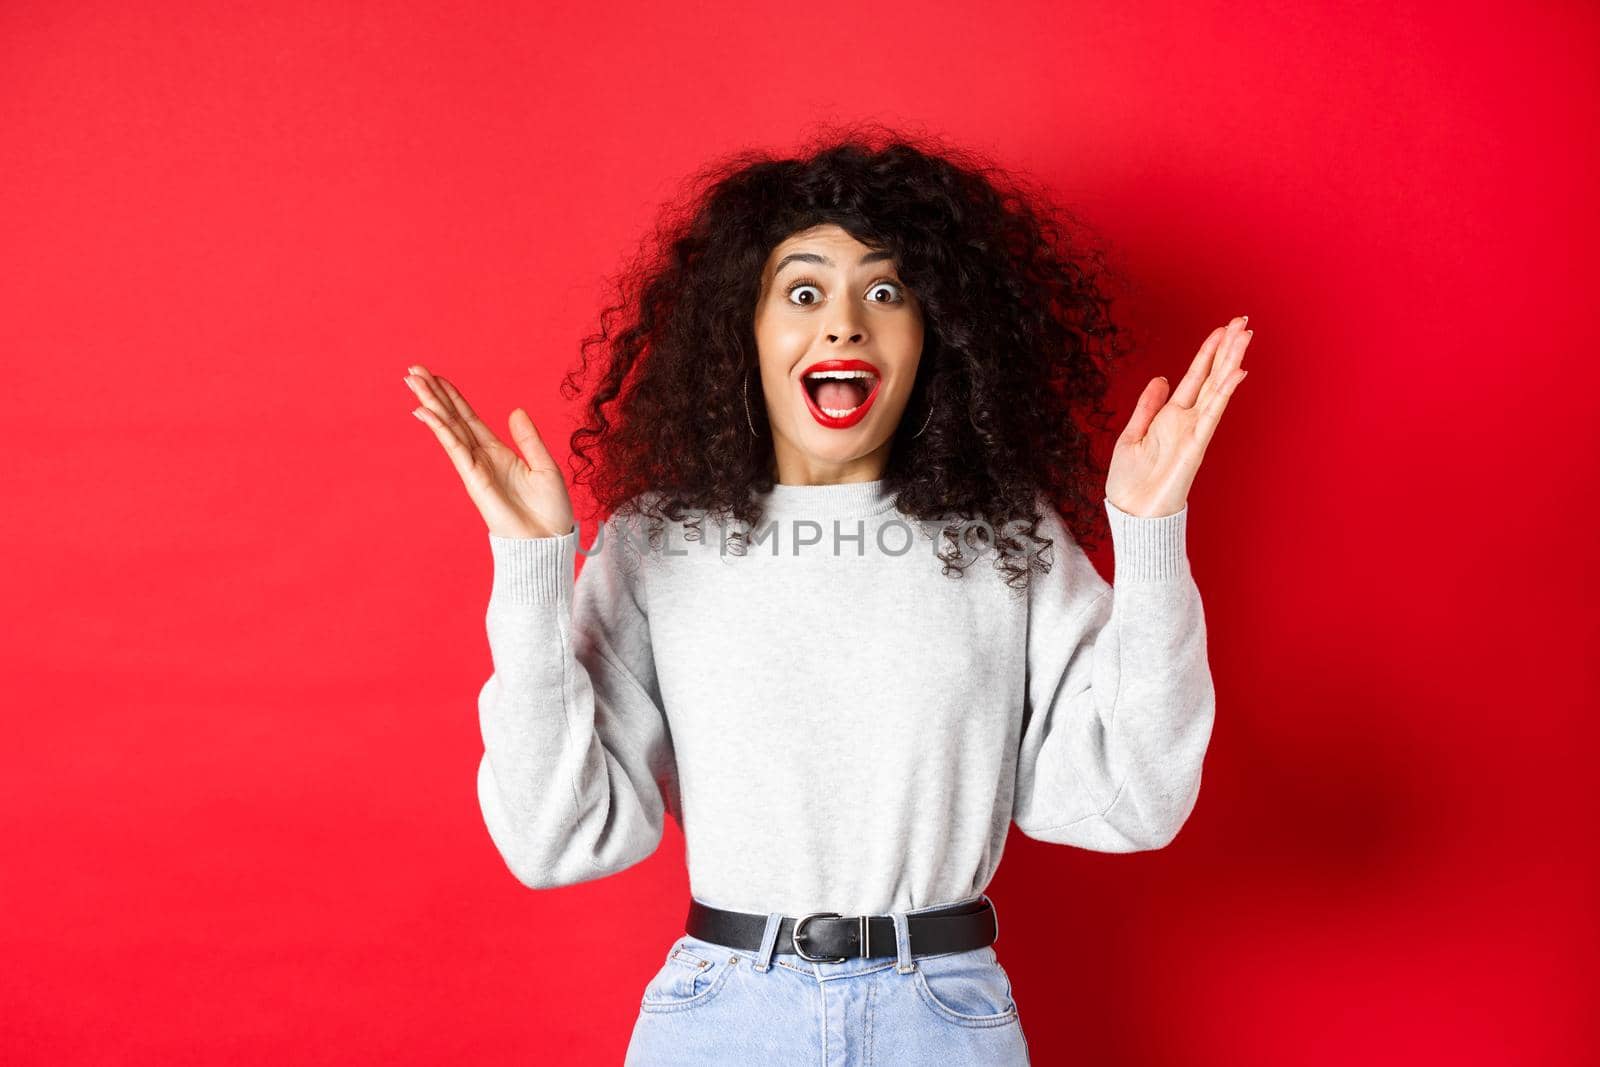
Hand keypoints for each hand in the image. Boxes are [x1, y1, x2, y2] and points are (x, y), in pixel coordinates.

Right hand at [403, 365, 575, 538]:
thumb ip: (529, 439)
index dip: (453, 397)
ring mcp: (475, 468)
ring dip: (430, 404)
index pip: (469, 418)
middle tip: (412, 370)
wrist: (548, 541)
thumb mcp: (545, 466)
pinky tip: (425, 412)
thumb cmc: (549, 510)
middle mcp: (481, 458)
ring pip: (449, 428)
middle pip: (452, 418)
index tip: (436, 377)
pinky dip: (441, 429)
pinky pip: (455, 448)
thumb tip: (515, 411)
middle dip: (433, 394)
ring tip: (412, 381)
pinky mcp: (474, 480)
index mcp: (498, 452)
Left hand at [1105, 316, 1252, 517]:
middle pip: (1212, 376)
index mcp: (1170, 417)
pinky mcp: (1196, 444)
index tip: (1223, 329)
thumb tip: (1160, 379)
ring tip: (1244, 335)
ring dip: (1231, 360)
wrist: (1132, 514)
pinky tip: (1238, 371)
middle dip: (1227, 348)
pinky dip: (1225, 391)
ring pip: (1218, 388)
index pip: (1196, 377)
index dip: (1208, 352)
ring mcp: (1194, 431)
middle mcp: (1187, 420)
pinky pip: (1213, 413)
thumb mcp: (1131, 435)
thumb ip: (1147, 406)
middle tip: (1243, 321)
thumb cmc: (1131, 483)